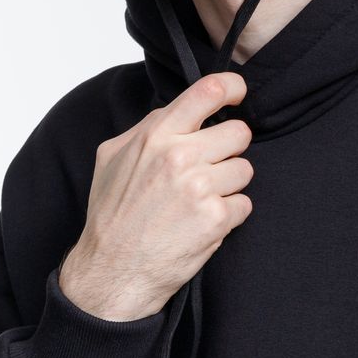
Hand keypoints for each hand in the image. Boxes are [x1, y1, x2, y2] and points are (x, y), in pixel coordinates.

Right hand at [59, 72, 253, 320]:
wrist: (112, 270)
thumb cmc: (112, 214)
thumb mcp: (112, 156)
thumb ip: (148, 128)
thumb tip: (180, 111)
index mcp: (157, 135)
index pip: (208, 91)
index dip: (232, 87)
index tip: (238, 93)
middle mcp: (180, 157)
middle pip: (239, 132)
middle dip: (230, 148)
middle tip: (211, 166)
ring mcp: (200, 188)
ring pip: (245, 169)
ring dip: (229, 184)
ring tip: (201, 199)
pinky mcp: (215, 219)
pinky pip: (244, 204)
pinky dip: (229, 214)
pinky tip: (203, 221)